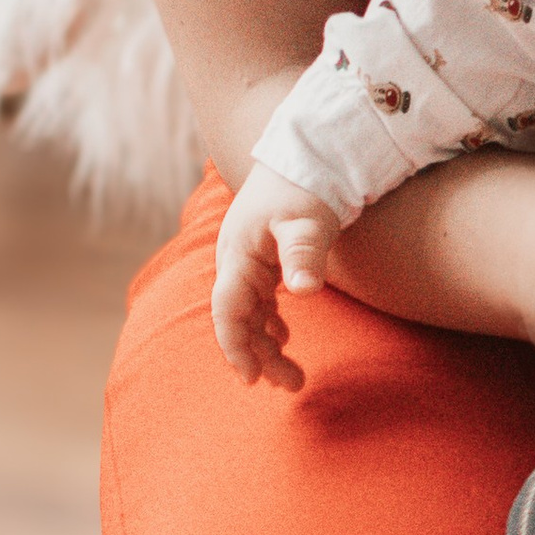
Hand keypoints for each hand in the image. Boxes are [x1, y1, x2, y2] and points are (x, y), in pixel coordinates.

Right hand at [211, 164, 344, 389]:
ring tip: (290, 375)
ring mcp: (248, 259)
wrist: (306, 150)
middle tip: (290, 384)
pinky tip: (283, 337)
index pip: (227, 310)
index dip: (236, 346)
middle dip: (259, 354)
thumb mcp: (306, 219)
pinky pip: (259, 300)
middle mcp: (236, 260)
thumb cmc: (304, 184)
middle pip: (240, 319)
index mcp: (238, 254)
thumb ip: (303, 253)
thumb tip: (304, 291)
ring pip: (250, 313)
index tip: (251, 378)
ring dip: (265, 343)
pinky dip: (269, 322)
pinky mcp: (263, 257)